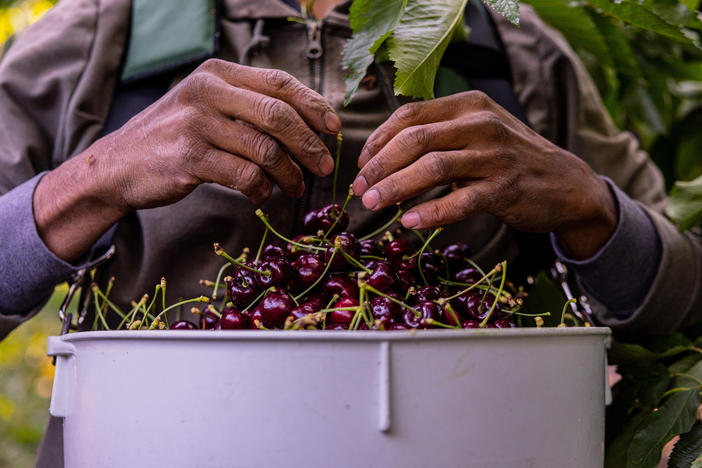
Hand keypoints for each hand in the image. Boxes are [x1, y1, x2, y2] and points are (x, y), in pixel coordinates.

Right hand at [98, 59, 340, 207]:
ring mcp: (197, 124)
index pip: (279, 83)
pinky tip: (262, 195)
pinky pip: (245, 175)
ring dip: (289, 174)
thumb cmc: (175, 137)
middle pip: (278, 115)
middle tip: (323, 166)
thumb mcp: (209, 107)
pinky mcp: (189, 158)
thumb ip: (249, 107)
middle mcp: (208, 91)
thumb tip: (308, 125)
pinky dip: (261, 190)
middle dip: (309, 144)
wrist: (119, 164)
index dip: (313, 106)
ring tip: (295, 188)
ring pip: (265, 149)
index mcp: (218, 73)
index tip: (333, 128)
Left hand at [352, 91, 616, 258]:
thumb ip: (438, 136)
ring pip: (433, 167)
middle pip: (415, 139)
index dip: (378, 140)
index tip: (361, 165)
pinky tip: (409, 221)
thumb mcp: (476, 133)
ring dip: (395, 187)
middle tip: (359, 189)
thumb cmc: (509, 159)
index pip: (410, 116)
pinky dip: (431, 212)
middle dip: (379, 166)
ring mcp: (495, 155)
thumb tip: (381, 157)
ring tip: (372, 204)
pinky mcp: (506, 188)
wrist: (565, 183)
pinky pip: (460, 201)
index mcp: (468, 106)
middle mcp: (481, 124)